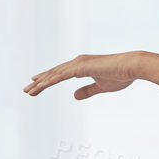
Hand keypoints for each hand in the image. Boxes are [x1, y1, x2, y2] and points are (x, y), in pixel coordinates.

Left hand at [24, 52, 142, 99]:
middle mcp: (77, 62)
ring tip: (28, 91)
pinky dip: (50, 81)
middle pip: (53, 73)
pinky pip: (61, 76)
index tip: (36, 84)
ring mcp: (78, 63)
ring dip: (40, 83)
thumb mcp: (101, 87)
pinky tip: (40, 86)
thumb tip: (74, 96)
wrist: (131, 67)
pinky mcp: (81, 67)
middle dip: (39, 82)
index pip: (60, 74)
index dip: (47, 79)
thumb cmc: (120, 75)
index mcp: (81, 66)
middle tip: (26, 90)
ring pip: (54, 75)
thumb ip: (87, 91)